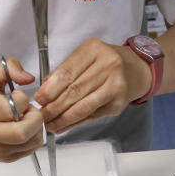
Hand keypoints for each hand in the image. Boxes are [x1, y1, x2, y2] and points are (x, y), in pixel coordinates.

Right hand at [0, 58, 44, 161]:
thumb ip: (10, 68)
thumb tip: (29, 78)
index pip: (14, 107)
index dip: (23, 100)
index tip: (17, 97)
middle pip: (23, 132)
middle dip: (35, 118)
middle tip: (30, 111)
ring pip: (30, 142)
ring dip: (36, 128)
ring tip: (26, 119)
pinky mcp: (3, 158)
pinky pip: (30, 150)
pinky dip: (34, 138)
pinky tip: (24, 128)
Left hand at [33, 38, 151, 133]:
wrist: (135, 70)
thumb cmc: (106, 62)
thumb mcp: (86, 57)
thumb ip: (65, 71)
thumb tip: (45, 90)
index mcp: (94, 49)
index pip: (67, 72)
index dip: (50, 89)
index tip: (39, 99)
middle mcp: (108, 65)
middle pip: (74, 91)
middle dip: (54, 106)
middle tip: (42, 115)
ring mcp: (115, 85)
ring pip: (83, 106)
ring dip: (64, 118)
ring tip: (51, 124)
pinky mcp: (118, 103)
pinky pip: (92, 115)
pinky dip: (76, 122)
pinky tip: (65, 125)